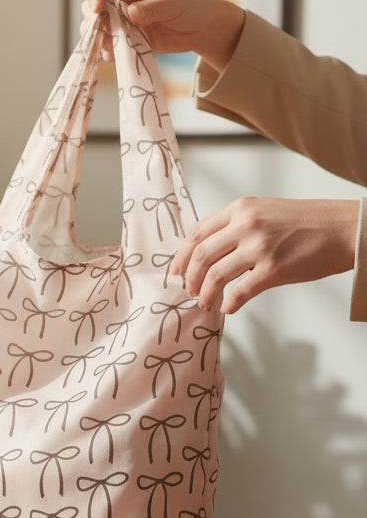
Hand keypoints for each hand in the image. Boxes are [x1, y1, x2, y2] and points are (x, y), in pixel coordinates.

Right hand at [82, 0, 244, 71]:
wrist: (201, 28)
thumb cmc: (190, 5)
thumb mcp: (172, 2)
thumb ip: (150, 8)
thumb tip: (129, 14)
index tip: (96, 11)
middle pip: (91, 4)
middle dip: (93, 20)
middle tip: (104, 32)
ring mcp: (120, 17)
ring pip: (95, 26)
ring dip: (98, 37)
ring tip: (111, 46)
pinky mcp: (124, 36)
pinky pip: (107, 43)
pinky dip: (107, 50)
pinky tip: (115, 55)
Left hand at [169, 197, 359, 313]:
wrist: (342, 228)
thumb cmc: (307, 223)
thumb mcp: (264, 212)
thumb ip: (236, 227)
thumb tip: (210, 254)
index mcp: (240, 209)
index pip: (197, 233)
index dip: (181, 256)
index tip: (175, 271)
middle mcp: (246, 225)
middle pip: (201, 255)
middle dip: (189, 278)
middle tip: (189, 291)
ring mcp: (259, 247)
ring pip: (215, 275)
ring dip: (206, 293)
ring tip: (206, 303)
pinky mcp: (274, 269)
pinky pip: (240, 291)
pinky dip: (229, 303)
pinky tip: (228, 308)